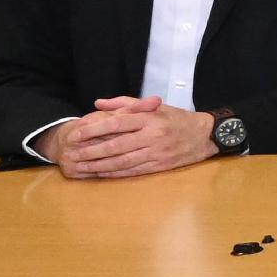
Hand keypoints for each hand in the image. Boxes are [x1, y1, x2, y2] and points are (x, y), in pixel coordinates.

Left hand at [51, 99, 215, 177]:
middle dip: (90, 151)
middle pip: (115, 145)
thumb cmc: (177, 118)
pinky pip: (132, 171)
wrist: (205, 135)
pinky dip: (114, 173)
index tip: (76, 134)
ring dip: (98, 166)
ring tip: (80, 167)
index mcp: (150, 118)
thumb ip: (125, 103)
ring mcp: (156, 152)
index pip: (117, 122)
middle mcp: (152, 135)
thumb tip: (98, 104)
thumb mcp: (154, 106)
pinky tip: (100, 174)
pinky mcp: (160, 166)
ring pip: (122, 161)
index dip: (94, 129)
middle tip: (71, 155)